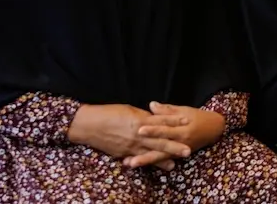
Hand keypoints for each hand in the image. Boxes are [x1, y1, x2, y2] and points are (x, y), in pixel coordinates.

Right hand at [67, 104, 191, 169]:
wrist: (89, 124)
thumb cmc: (109, 113)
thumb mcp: (129, 110)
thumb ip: (144, 116)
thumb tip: (154, 118)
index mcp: (140, 120)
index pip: (161, 121)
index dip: (174, 121)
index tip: (187, 121)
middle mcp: (137, 134)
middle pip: (159, 141)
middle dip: (174, 146)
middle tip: (188, 150)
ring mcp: (130, 145)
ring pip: (149, 153)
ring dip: (162, 159)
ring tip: (174, 165)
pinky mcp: (122, 153)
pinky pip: (136, 159)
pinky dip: (144, 163)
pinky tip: (151, 167)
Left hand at [125, 103, 224, 168]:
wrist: (214, 129)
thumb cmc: (198, 117)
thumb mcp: (185, 110)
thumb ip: (167, 110)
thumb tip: (151, 105)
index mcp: (182, 129)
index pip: (166, 129)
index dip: (153, 130)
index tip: (139, 130)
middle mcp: (180, 142)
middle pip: (161, 149)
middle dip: (145, 154)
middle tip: (130, 158)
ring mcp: (178, 151)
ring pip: (160, 157)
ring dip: (145, 161)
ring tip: (130, 164)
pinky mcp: (176, 156)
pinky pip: (162, 160)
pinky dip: (150, 162)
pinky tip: (137, 163)